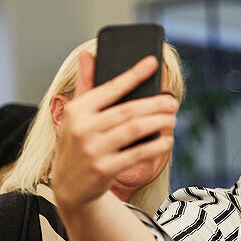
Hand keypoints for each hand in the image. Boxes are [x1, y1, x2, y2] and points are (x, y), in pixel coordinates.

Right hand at [51, 51, 177, 208]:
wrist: (68, 185)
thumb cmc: (76, 143)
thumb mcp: (75, 115)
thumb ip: (85, 84)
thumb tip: (87, 55)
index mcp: (76, 110)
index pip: (110, 88)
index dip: (133, 74)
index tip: (152, 63)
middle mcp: (83, 128)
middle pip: (128, 110)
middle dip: (155, 104)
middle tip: (172, 102)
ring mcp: (93, 150)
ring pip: (135, 129)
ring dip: (159, 122)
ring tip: (172, 118)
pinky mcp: (105, 169)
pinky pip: (138, 154)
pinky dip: (156, 146)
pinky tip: (167, 140)